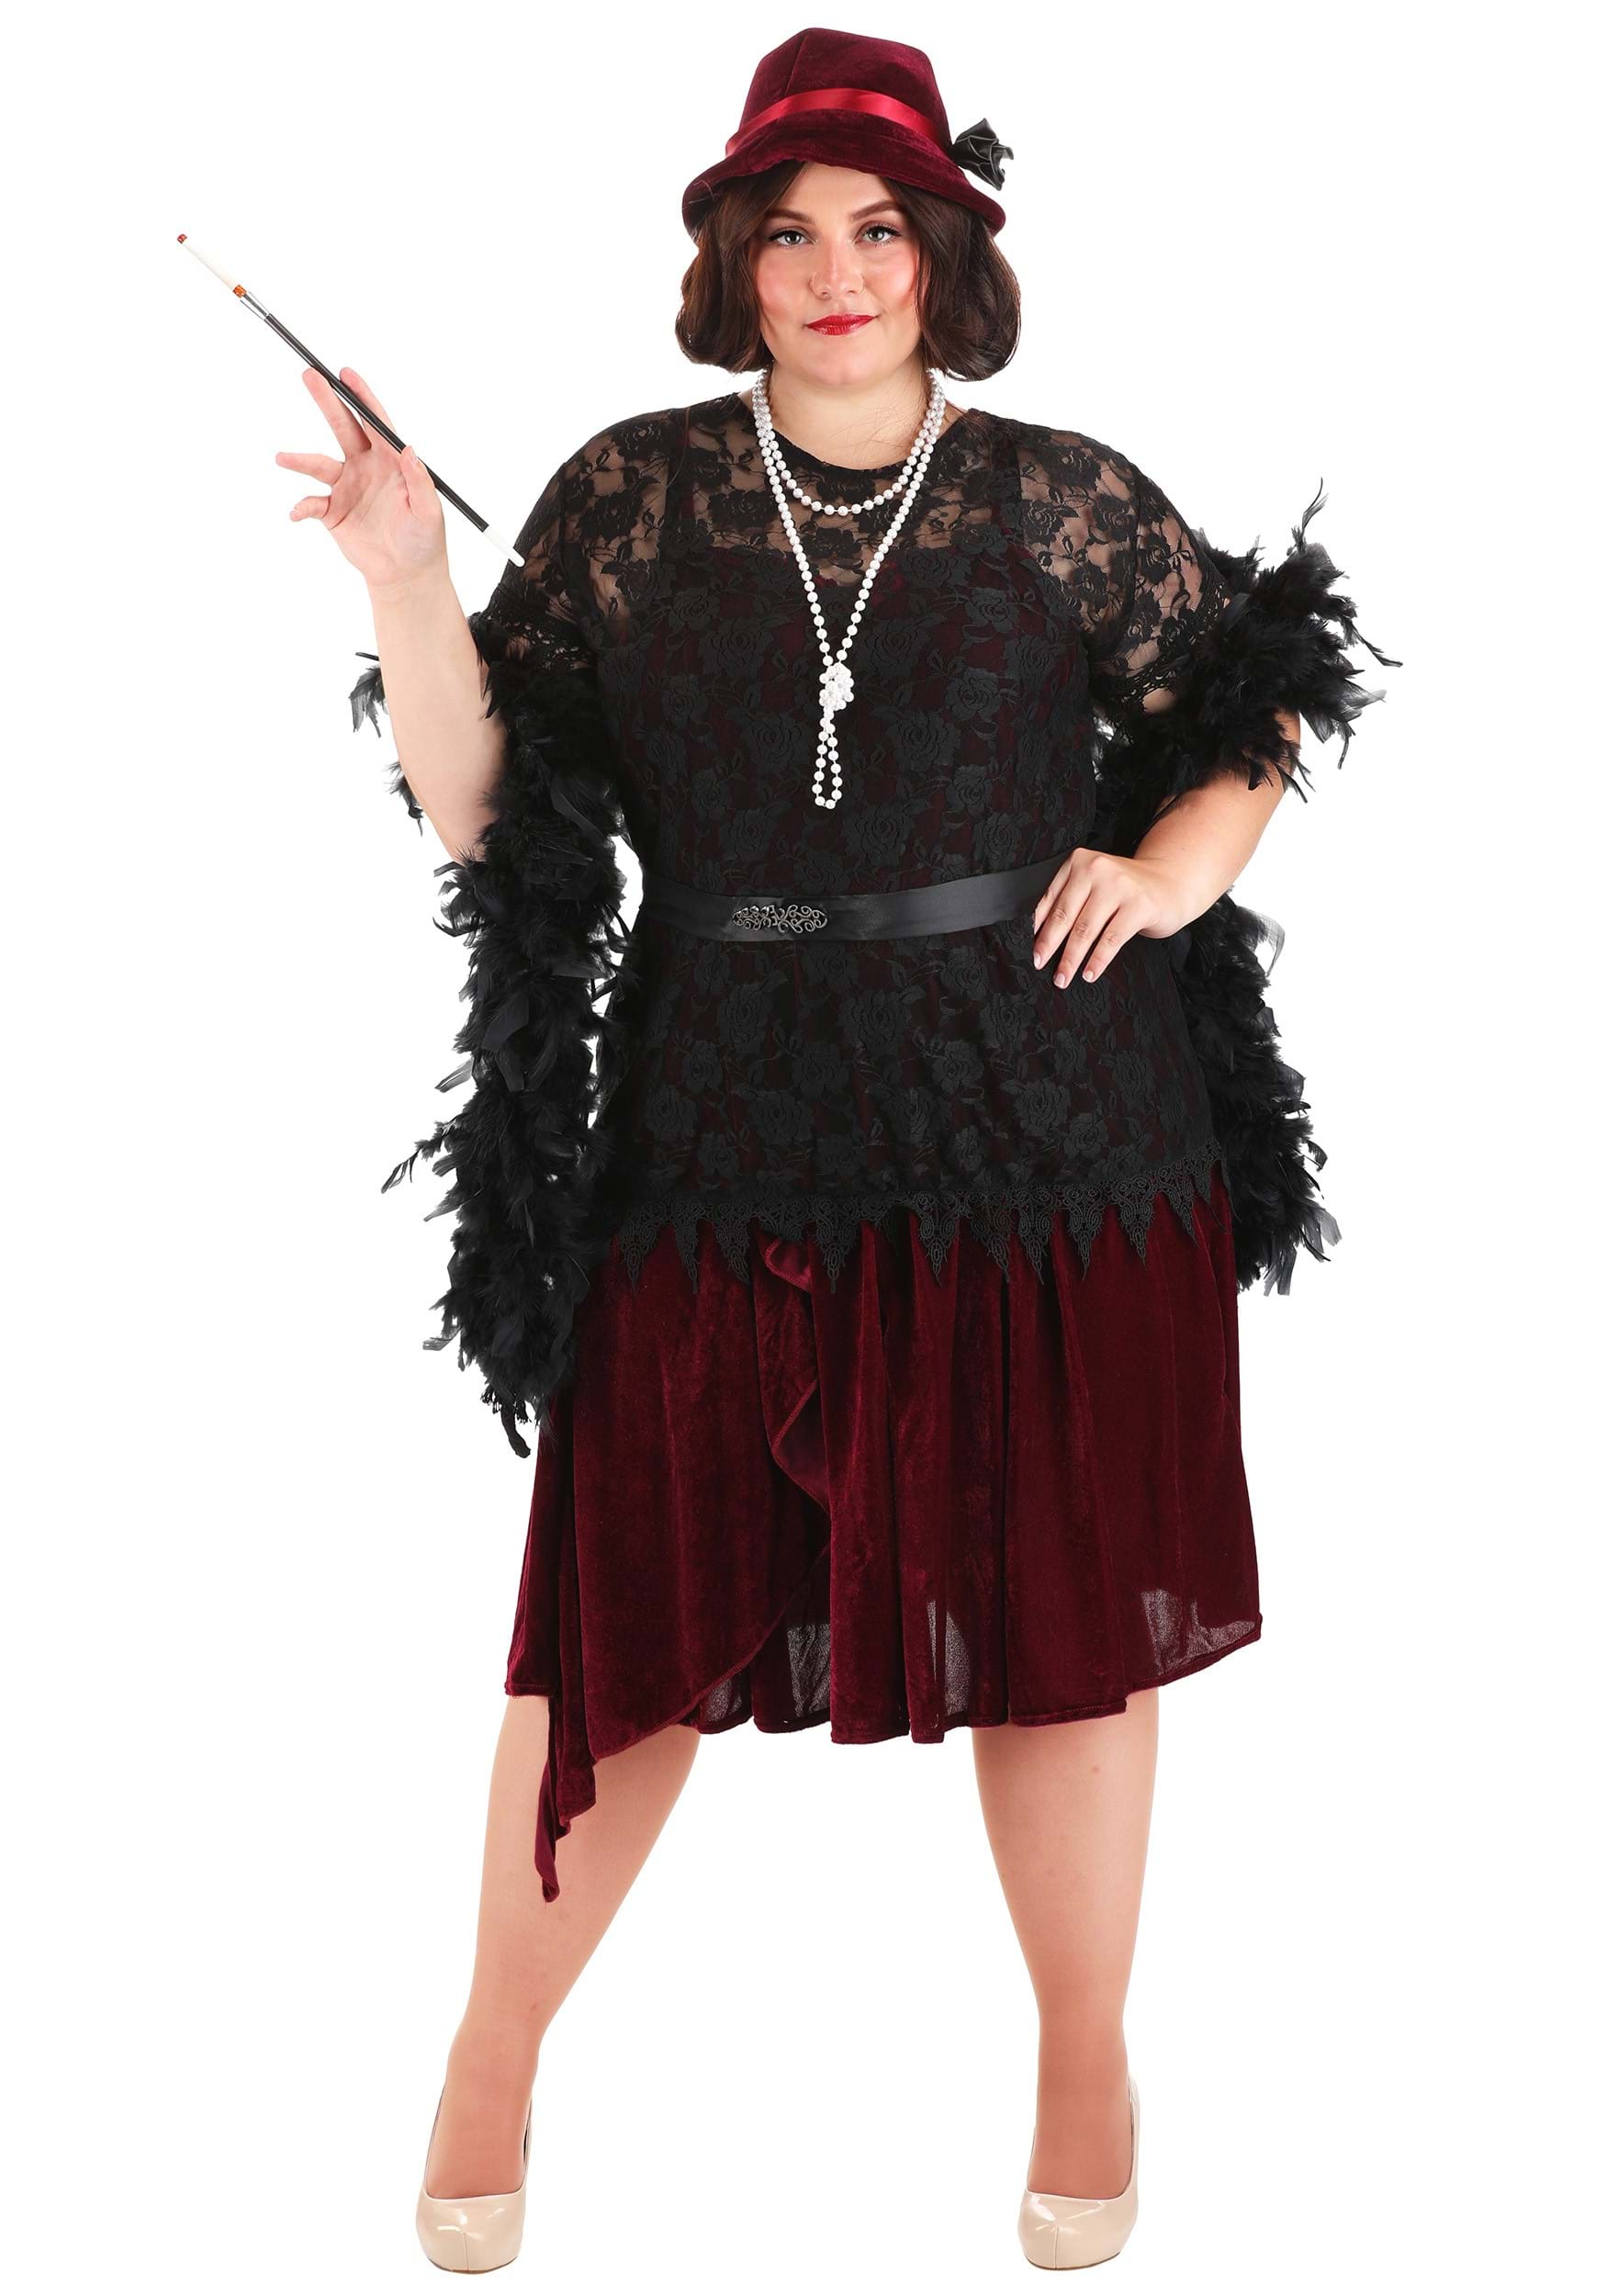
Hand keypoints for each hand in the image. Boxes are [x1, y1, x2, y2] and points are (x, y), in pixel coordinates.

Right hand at [274, 366, 446, 594]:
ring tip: (283, 458)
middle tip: (309, 375)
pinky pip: (311, 503)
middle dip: (327, 401)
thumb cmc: (424, 540)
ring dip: (301, 460)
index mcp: (390, 461)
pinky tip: (297, 513)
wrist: (406, 575)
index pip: (374, 422)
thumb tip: (409, 450)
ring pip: (319, 465)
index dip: (361, 396)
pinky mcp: (332, 512)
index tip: (346, 374)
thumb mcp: (429, 511)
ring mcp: (347, 487)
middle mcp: (365, 466)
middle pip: (343, 427)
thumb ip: (420, 480)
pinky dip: (302, 506)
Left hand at [1031, 849, 1198, 986]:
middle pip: (1066, 915)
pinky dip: (1097, 960)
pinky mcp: (1139, 906)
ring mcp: (1120, 886)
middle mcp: (1098, 869)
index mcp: (1080, 862)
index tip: (1032, 950)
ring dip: (1071, 959)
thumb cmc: (1127, 890)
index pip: (1052, 899)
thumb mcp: (1094, 885)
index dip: (1039, 928)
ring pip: (1085, 930)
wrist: (1171, 883)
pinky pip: (1111, 940)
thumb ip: (1069, 899)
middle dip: (1050, 946)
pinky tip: (1089, 974)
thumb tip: (1039, 933)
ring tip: (1063, 977)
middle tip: (1040, 966)